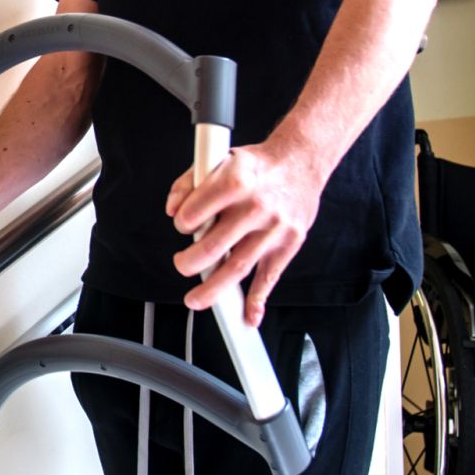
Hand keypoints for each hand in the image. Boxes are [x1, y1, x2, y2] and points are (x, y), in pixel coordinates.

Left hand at [165, 141, 322, 325]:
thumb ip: (190, 182)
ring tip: (195, 299)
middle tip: (182, 265)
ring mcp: (273, 228)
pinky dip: (258, 301)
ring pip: (238, 267)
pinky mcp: (288, 244)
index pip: (196, 213)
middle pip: (214, 247)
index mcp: (235, 181)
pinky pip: (270, 277)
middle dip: (190, 262)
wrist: (301, 161)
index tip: (184, 226)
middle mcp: (256, 206)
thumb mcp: (220, 158)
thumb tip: (173, 210)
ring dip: (213, 290)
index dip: (183, 224)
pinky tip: (248, 316)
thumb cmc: (256, 165)